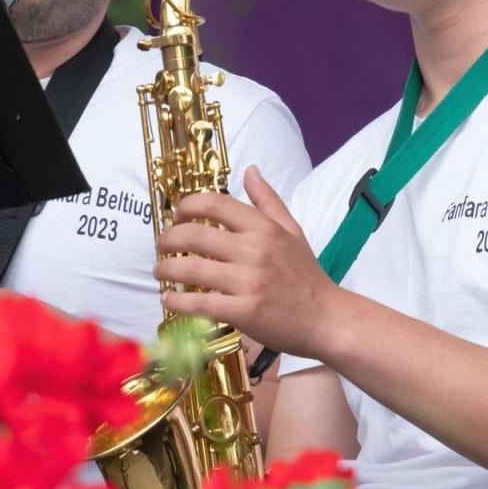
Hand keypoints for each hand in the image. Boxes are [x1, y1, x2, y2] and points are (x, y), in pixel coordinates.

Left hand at [154, 166, 336, 359]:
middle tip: (161, 246)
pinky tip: (169, 300)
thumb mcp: (292, 230)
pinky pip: (200, 303)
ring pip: (191, 269)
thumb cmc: (307, 275)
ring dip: (166, 269)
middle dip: (167, 239)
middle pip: (194, 235)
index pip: (213, 204)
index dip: (186, 206)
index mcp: (263, 228)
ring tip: (159, 271)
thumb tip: (250, 171)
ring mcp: (248, 282)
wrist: (328, 318)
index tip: (176, 216)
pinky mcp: (244, 312)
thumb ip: (268, 200)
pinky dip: (177, 302)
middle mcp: (253, 250)